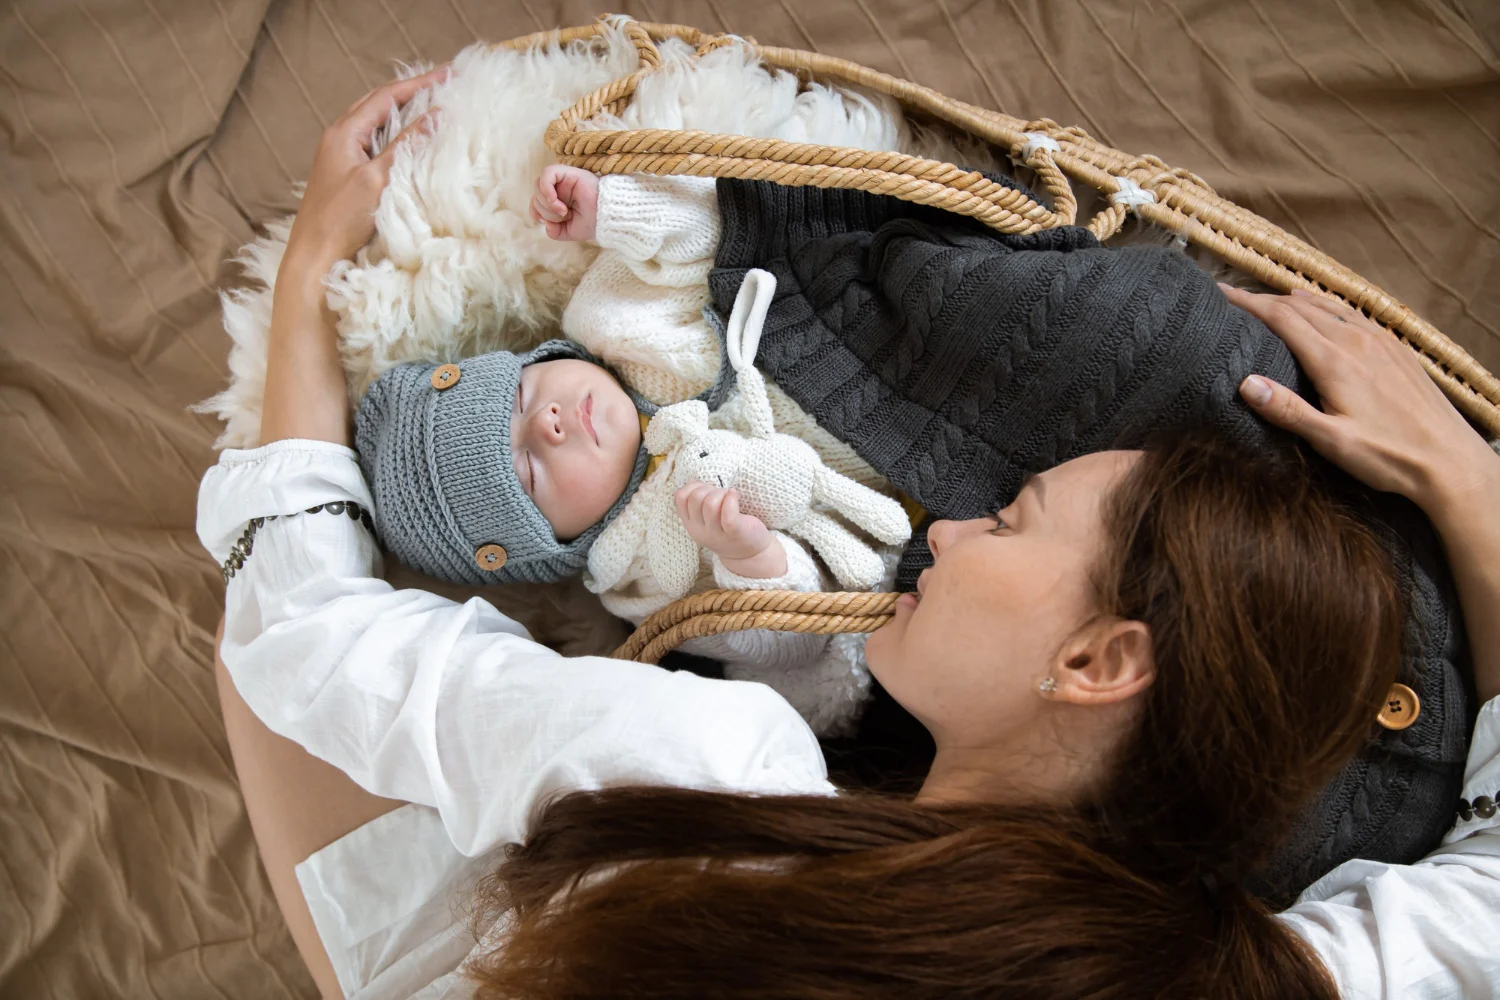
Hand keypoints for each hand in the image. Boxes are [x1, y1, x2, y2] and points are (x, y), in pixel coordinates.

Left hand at [280, 67, 447, 281]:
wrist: (314, 259)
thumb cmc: (340, 220)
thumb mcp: (376, 178)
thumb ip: (405, 145)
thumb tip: (436, 114)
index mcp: (342, 132)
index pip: (386, 96)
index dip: (419, 83)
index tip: (450, 74)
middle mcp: (339, 139)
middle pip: (379, 104)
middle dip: (412, 91)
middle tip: (444, 85)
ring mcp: (341, 159)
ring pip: (377, 124)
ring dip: (404, 113)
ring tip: (433, 106)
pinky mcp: (347, 178)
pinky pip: (376, 146)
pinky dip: (398, 137)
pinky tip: (413, 144)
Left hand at [530, 164, 599, 240]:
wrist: (608, 218)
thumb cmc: (593, 224)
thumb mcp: (568, 232)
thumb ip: (553, 231)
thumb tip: (544, 223)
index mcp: (559, 199)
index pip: (535, 201)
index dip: (536, 212)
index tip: (548, 222)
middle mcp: (560, 188)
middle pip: (536, 194)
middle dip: (544, 210)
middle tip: (563, 216)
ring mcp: (564, 179)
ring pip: (539, 185)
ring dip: (547, 203)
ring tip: (564, 211)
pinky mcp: (569, 172)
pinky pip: (548, 173)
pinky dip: (546, 188)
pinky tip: (555, 200)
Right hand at [674, 481, 786, 578]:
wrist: (748, 554)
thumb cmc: (726, 529)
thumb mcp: (705, 519)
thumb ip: (697, 503)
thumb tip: (694, 482)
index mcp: (690, 524)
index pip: (680, 497)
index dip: (692, 486)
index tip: (706, 489)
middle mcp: (699, 530)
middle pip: (695, 497)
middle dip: (709, 488)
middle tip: (721, 494)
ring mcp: (716, 533)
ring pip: (710, 503)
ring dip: (721, 493)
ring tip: (730, 496)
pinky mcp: (734, 532)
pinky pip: (728, 513)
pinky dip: (732, 498)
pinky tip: (735, 494)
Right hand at [1226, 285, 1496, 514]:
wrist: (1451, 460)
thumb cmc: (1389, 456)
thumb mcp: (1331, 441)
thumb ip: (1287, 410)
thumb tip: (1245, 383)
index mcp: (1335, 361)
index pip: (1281, 318)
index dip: (1248, 303)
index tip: (1220, 294)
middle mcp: (1357, 340)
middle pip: (1301, 307)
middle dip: (1264, 299)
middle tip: (1235, 298)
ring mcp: (1381, 341)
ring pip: (1329, 306)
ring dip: (1295, 299)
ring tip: (1270, 299)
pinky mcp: (1397, 349)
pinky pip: (1354, 314)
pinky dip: (1327, 306)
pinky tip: (1323, 311)